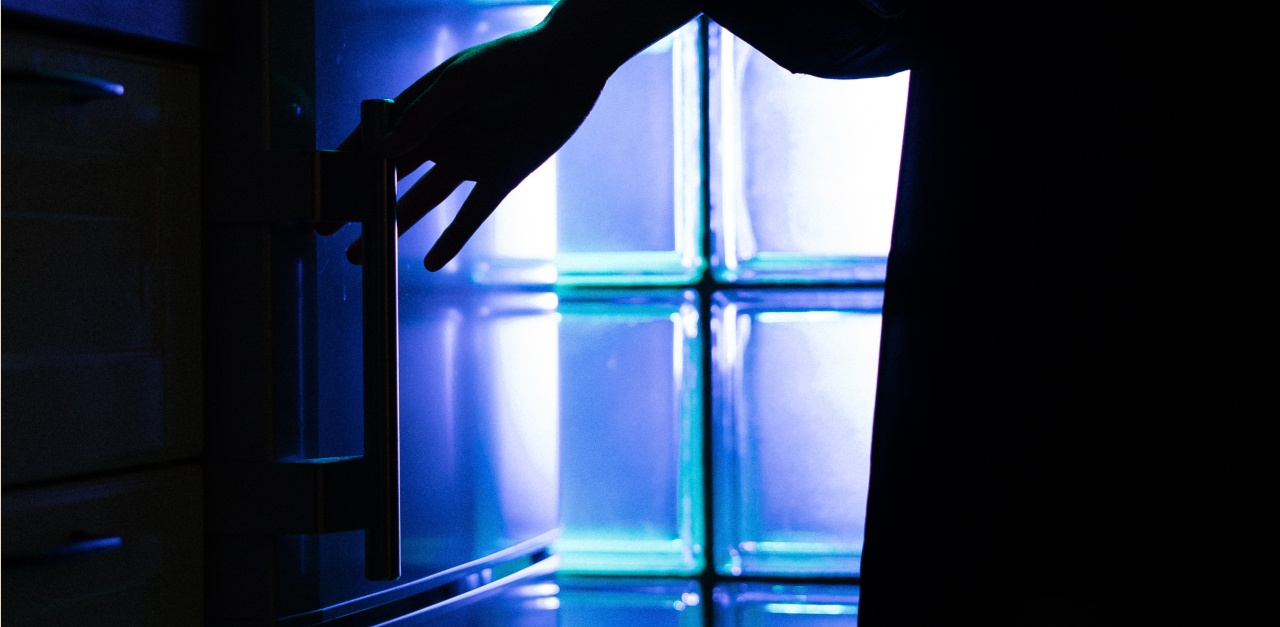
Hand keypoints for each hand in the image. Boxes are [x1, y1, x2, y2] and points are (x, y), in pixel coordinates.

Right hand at [338, 25, 609, 269]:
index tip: (321, 188)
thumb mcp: (461, 83)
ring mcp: (470, 158)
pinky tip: (430, 262)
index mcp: (422, 106)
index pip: (373, 139)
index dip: (346, 163)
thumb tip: (382, 151)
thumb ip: (423, 117)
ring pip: (421, 201)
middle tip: (330, 229)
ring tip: (364, 253)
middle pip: (389, 176)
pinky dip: (451, 238)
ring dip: (394, 226)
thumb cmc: (512, 62)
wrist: (569, 68)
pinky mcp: (502, 176)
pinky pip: (471, 214)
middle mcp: (441, 136)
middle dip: (359, 203)